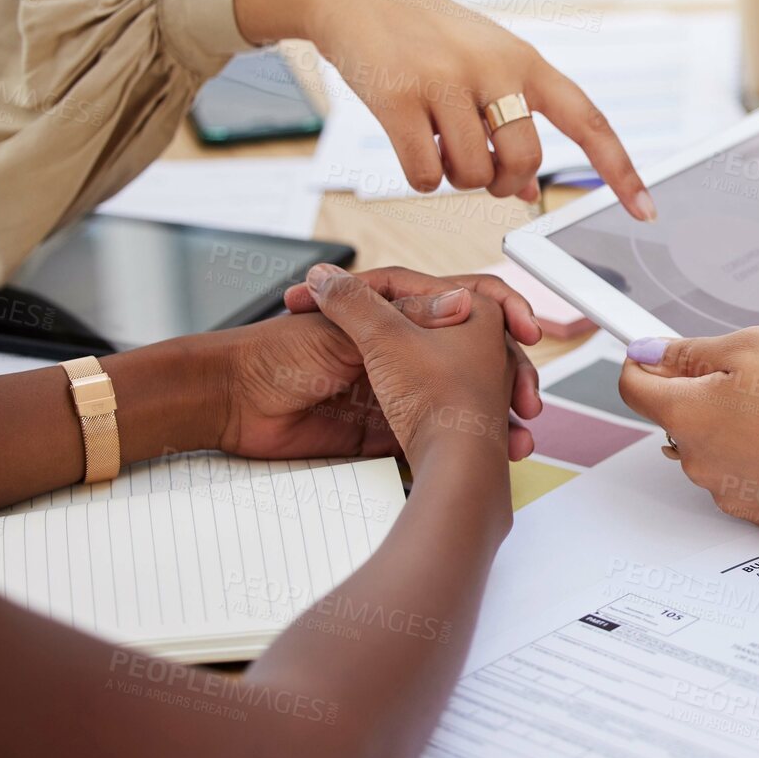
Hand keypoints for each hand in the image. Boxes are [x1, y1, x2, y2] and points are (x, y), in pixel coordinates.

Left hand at [219, 277, 534, 461]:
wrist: (229, 405)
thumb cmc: (275, 353)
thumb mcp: (349, 331)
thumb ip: (407, 317)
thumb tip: (462, 301)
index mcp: (394, 312)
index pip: (462, 301)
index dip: (503, 313)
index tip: (528, 330)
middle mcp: (400, 346)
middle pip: (471, 354)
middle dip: (509, 376)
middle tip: (528, 398)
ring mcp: (394, 387)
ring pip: (459, 398)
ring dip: (492, 416)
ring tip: (516, 437)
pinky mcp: (381, 429)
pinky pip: (430, 436)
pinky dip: (458, 446)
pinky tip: (486, 456)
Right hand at [234, 0, 656, 218]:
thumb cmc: (429, 37)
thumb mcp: (483, 68)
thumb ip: (512, 123)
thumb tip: (524, 194)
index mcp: (526, 61)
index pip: (588, 120)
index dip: (620, 170)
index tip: (645, 210)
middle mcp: (494, 68)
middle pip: (525, 161)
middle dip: (504, 183)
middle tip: (483, 172)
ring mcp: (446, 80)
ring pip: (473, 174)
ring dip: (457, 179)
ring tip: (440, 148)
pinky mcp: (399, 97)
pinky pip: (425, 175)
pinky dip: (422, 179)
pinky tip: (414, 151)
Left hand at [618, 328, 758, 528]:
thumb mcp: (755, 345)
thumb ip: (691, 352)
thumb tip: (650, 353)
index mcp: (689, 416)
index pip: (634, 389)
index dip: (644, 362)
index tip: (655, 350)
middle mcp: (701, 463)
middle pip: (678, 419)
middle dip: (703, 392)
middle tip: (753, 371)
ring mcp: (732, 493)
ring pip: (714, 447)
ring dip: (735, 425)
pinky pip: (746, 474)